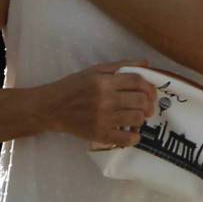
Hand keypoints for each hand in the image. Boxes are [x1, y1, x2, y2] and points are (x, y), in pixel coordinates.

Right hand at [41, 60, 157, 145]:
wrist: (52, 107)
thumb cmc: (73, 86)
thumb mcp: (94, 70)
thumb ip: (119, 66)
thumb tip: (145, 63)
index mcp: (104, 81)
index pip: (136, 80)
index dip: (149, 86)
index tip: (150, 92)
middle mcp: (105, 99)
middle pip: (140, 100)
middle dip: (148, 103)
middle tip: (145, 106)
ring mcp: (103, 118)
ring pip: (136, 118)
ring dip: (141, 118)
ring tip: (136, 117)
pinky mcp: (100, 134)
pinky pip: (126, 139)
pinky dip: (134, 137)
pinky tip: (132, 133)